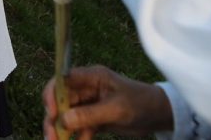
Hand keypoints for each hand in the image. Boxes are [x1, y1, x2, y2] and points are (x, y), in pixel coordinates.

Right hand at [43, 66, 172, 139]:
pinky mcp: (93, 118)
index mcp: (91, 77)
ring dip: (60, 130)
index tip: (51, 113)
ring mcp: (89, 104)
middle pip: (60, 101)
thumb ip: (89, 114)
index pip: (63, 80)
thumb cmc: (141, 103)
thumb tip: (63, 120)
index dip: (52, 94)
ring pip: (66, 116)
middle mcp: (86, 88)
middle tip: (51, 137)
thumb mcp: (116, 110)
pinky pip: (78, 128)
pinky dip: (76, 137)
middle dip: (53, 118)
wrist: (159, 115)